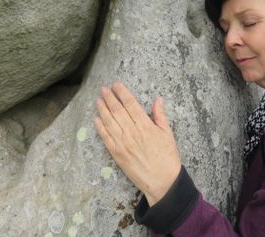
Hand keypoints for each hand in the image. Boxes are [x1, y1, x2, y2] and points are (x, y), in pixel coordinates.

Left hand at [94, 81, 181, 205]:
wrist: (162, 181)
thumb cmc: (167, 156)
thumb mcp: (167, 133)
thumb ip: (160, 115)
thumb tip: (158, 99)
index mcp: (145, 125)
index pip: (130, 104)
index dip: (122, 93)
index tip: (116, 84)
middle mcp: (132, 132)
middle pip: (117, 110)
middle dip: (109, 98)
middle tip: (104, 89)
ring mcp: (122, 143)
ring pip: (109, 122)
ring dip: (102, 109)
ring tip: (98, 100)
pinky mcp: (117, 154)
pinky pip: (106, 138)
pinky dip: (100, 127)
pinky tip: (96, 119)